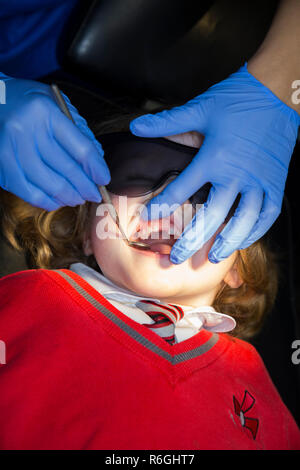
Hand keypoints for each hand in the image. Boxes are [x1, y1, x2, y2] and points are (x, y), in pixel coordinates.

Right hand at [0, 74, 109, 210]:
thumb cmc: (28, 102)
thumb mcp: (55, 103)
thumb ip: (78, 129)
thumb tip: (97, 159)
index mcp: (45, 112)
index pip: (80, 147)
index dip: (96, 168)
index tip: (104, 179)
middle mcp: (26, 130)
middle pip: (66, 169)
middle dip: (85, 187)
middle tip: (95, 195)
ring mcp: (10, 149)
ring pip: (48, 184)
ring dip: (68, 196)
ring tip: (77, 198)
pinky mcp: (0, 165)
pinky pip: (28, 192)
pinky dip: (46, 201)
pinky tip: (57, 201)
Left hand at [130, 63, 299, 263]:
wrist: (276, 91)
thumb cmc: (235, 99)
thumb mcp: (199, 109)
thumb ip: (167, 122)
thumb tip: (135, 126)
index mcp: (214, 157)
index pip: (182, 188)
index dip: (162, 205)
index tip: (147, 219)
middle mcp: (236, 174)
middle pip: (213, 215)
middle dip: (192, 240)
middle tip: (177, 258)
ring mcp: (259, 180)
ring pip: (244, 220)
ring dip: (228, 241)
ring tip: (213, 256)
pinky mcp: (275, 181)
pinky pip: (268, 213)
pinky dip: (257, 229)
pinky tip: (244, 240)